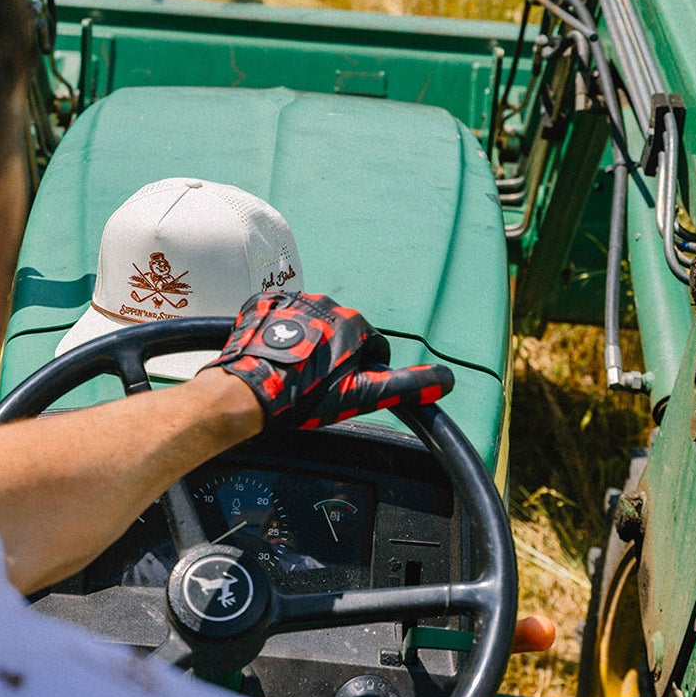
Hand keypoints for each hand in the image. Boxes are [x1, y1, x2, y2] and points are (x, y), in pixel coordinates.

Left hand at [204, 292, 453, 430]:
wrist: (249, 389)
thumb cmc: (305, 396)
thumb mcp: (361, 396)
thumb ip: (405, 386)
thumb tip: (446, 380)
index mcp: (354, 324)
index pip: (373, 346)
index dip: (363, 371)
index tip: (344, 387)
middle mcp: (326, 303)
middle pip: (341, 333)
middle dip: (335, 355)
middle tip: (315, 382)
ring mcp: (293, 300)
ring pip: (311, 323)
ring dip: (308, 342)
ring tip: (292, 370)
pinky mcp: (265, 302)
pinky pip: (281, 316)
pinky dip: (280, 332)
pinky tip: (274, 356)